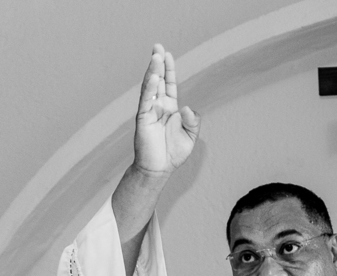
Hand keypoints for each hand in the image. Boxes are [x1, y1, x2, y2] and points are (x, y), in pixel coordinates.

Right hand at [133, 44, 199, 176]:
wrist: (160, 168)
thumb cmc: (173, 153)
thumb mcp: (191, 136)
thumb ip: (193, 121)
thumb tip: (186, 107)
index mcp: (170, 108)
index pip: (169, 84)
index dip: (169, 69)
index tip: (167, 54)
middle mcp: (159, 106)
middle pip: (158, 80)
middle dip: (158, 63)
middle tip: (157, 46)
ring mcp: (150, 111)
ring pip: (151, 86)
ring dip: (153, 71)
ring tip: (156, 55)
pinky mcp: (143, 118)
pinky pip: (146, 101)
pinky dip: (150, 89)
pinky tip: (153, 77)